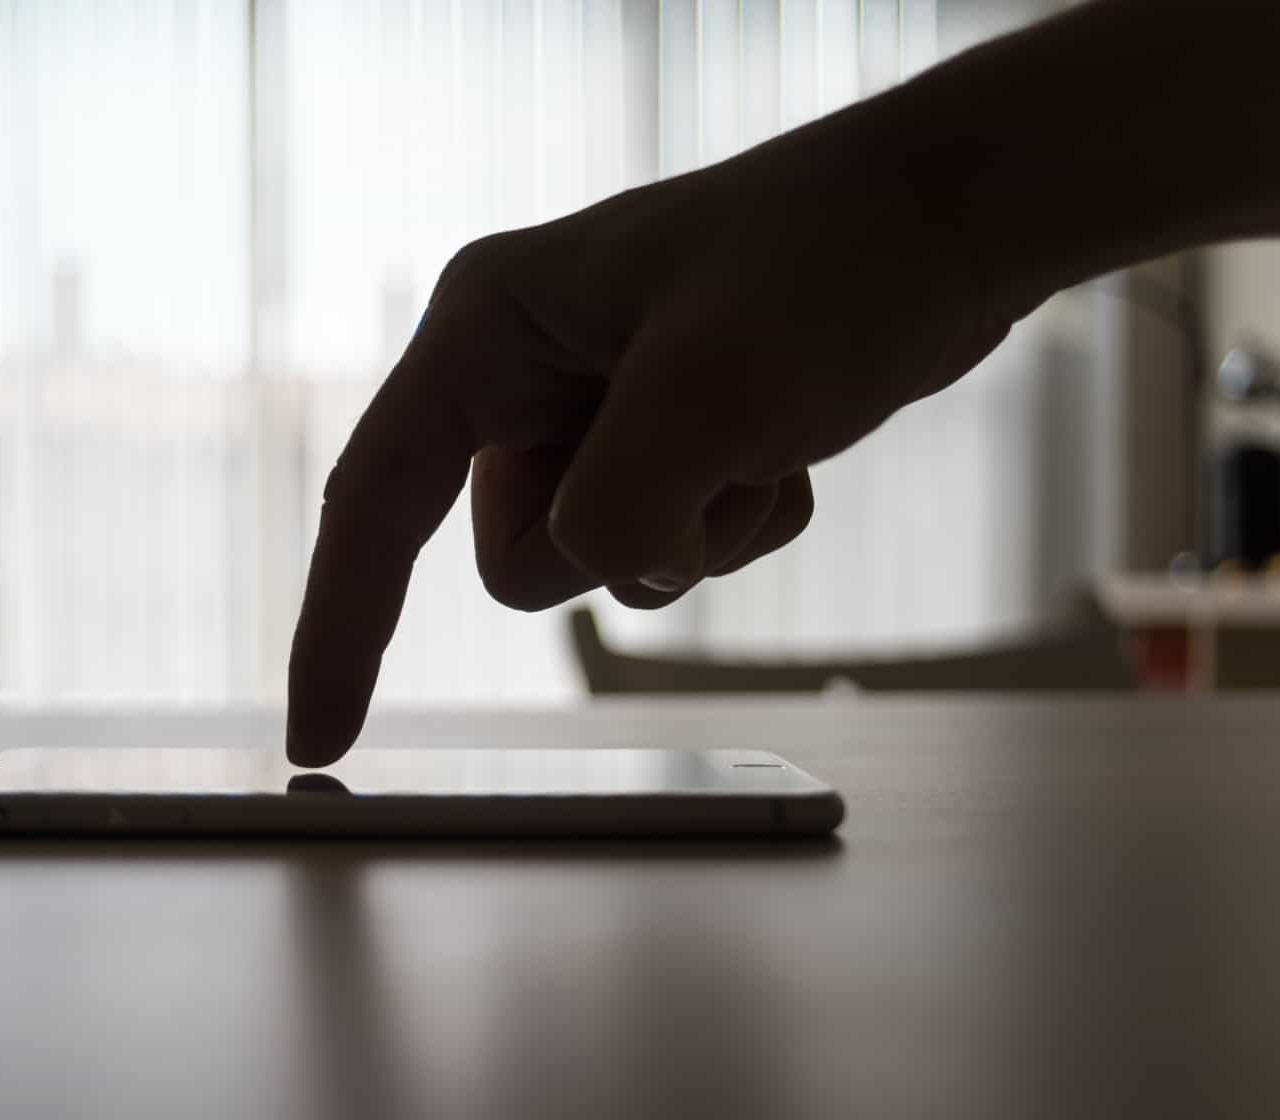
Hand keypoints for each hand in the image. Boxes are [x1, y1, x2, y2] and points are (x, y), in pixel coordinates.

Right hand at [285, 104, 1020, 765]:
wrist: (961, 218)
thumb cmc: (832, 263)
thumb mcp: (712, 391)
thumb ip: (617, 510)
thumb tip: (598, 571)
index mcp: (488, 329)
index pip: (375, 503)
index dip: (337, 630)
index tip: (318, 742)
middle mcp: (525, 372)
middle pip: (514, 555)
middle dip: (616, 540)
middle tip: (706, 452)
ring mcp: (599, 411)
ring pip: (597, 563)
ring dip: (695, 533)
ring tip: (759, 434)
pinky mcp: (669, 439)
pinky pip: (673, 546)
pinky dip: (740, 519)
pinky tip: (789, 438)